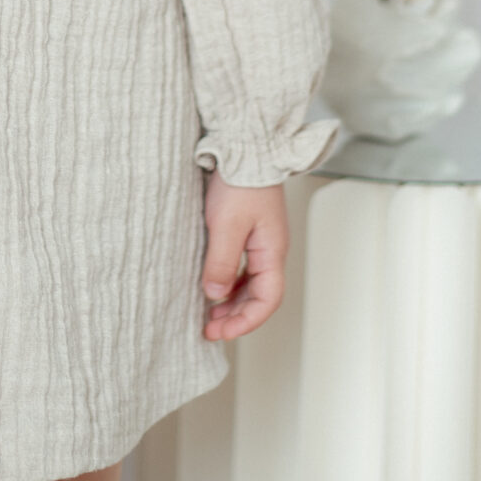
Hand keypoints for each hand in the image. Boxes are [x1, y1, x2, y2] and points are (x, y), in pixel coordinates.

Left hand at [201, 172, 288, 340]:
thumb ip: (221, 261)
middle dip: (236, 317)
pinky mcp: (248, 231)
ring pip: (250, 284)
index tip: (222, 333)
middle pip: (259, 296)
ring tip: (208, 314)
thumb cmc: (241, 182)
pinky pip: (242, 268)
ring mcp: (260, 241)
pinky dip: (228, 283)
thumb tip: (214, 294)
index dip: (246, 321)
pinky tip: (212, 286)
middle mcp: (270, 250)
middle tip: (209, 330)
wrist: (245, 147)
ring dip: (231, 302)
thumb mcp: (226, 225)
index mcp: (272, 251)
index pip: (267, 300)